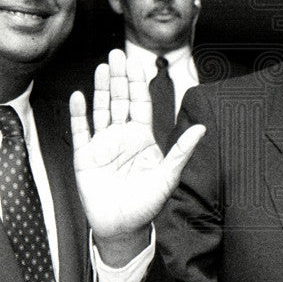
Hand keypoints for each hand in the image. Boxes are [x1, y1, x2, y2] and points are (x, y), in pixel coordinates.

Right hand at [70, 49, 205, 264]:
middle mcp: (122, 136)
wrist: (123, 227)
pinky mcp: (85, 157)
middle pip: (120, 100)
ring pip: (101, 110)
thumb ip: (182, 151)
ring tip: (102, 67)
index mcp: (143, 137)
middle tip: (117, 54)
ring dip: (101, 88)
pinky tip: (80, 97)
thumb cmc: (147, 204)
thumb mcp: (168, 176)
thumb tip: (203, 129)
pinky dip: (80, 114)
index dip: (138, 83)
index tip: (137, 62)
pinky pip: (81, 131)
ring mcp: (103, 144)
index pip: (140, 103)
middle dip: (118, 77)